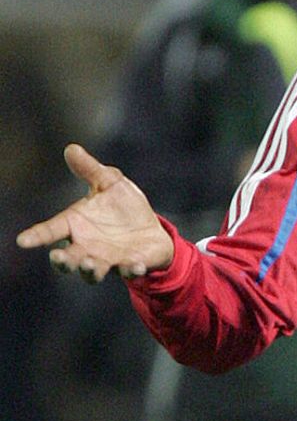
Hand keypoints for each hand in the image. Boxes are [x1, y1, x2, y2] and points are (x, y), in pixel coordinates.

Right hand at [15, 144, 173, 282]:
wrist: (150, 228)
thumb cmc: (123, 206)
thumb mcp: (110, 183)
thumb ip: (90, 170)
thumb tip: (71, 148)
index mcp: (76, 224)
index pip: (51, 230)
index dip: (36, 236)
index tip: (22, 241)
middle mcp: (87, 246)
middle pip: (67, 259)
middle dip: (62, 260)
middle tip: (59, 257)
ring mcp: (108, 259)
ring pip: (92, 271)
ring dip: (90, 269)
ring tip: (89, 264)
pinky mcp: (131, 265)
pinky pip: (129, 271)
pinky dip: (132, 269)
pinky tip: (135, 265)